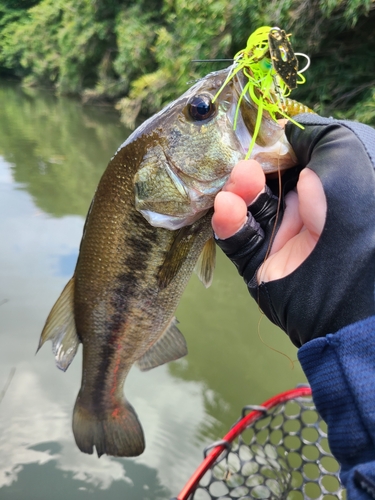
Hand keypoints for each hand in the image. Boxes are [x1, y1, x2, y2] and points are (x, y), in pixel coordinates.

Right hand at [213, 115, 374, 346]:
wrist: (348, 283)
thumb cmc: (352, 205)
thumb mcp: (344, 150)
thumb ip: (313, 132)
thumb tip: (284, 130)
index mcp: (326, 185)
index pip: (289, 160)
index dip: (269, 147)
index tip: (252, 135)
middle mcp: (305, 210)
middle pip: (263, 182)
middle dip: (249, 169)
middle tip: (241, 162)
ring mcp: (282, 237)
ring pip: (247, 208)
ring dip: (238, 192)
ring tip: (238, 183)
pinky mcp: (260, 262)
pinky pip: (237, 240)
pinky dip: (228, 222)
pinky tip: (227, 208)